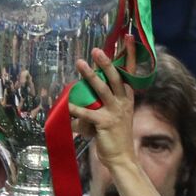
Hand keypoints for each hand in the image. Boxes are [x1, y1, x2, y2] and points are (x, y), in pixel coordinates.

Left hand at [68, 38, 136, 170]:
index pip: (130, 73)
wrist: (122, 158)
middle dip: (106, 62)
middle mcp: (124, 103)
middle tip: (96, 50)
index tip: (127, 38)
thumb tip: (87, 90)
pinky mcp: (105, 123)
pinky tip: (65, 104)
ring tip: (80, 63)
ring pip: (102, 90)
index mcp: (127, 98)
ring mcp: (115, 112)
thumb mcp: (114, 115)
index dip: (130, 55)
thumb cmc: (115, 136)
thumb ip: (105, 102)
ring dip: (90, 76)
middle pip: (116, 77)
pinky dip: (75, 108)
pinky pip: (87, 113)